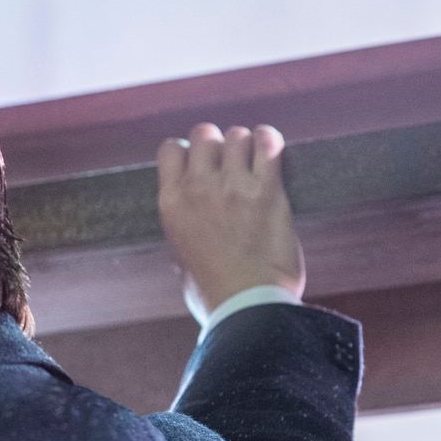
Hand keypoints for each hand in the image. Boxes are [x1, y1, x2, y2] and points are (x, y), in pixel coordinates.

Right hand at [157, 123, 304, 321]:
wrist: (246, 305)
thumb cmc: (213, 293)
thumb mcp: (180, 257)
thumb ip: (185, 229)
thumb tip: (191, 223)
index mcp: (171, 205)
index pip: (170, 150)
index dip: (186, 152)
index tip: (196, 163)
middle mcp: (198, 188)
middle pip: (204, 135)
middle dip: (216, 143)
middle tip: (227, 160)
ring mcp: (233, 186)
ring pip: (237, 135)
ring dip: (245, 144)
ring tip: (252, 159)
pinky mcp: (268, 190)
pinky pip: (269, 144)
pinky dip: (270, 141)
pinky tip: (270, 150)